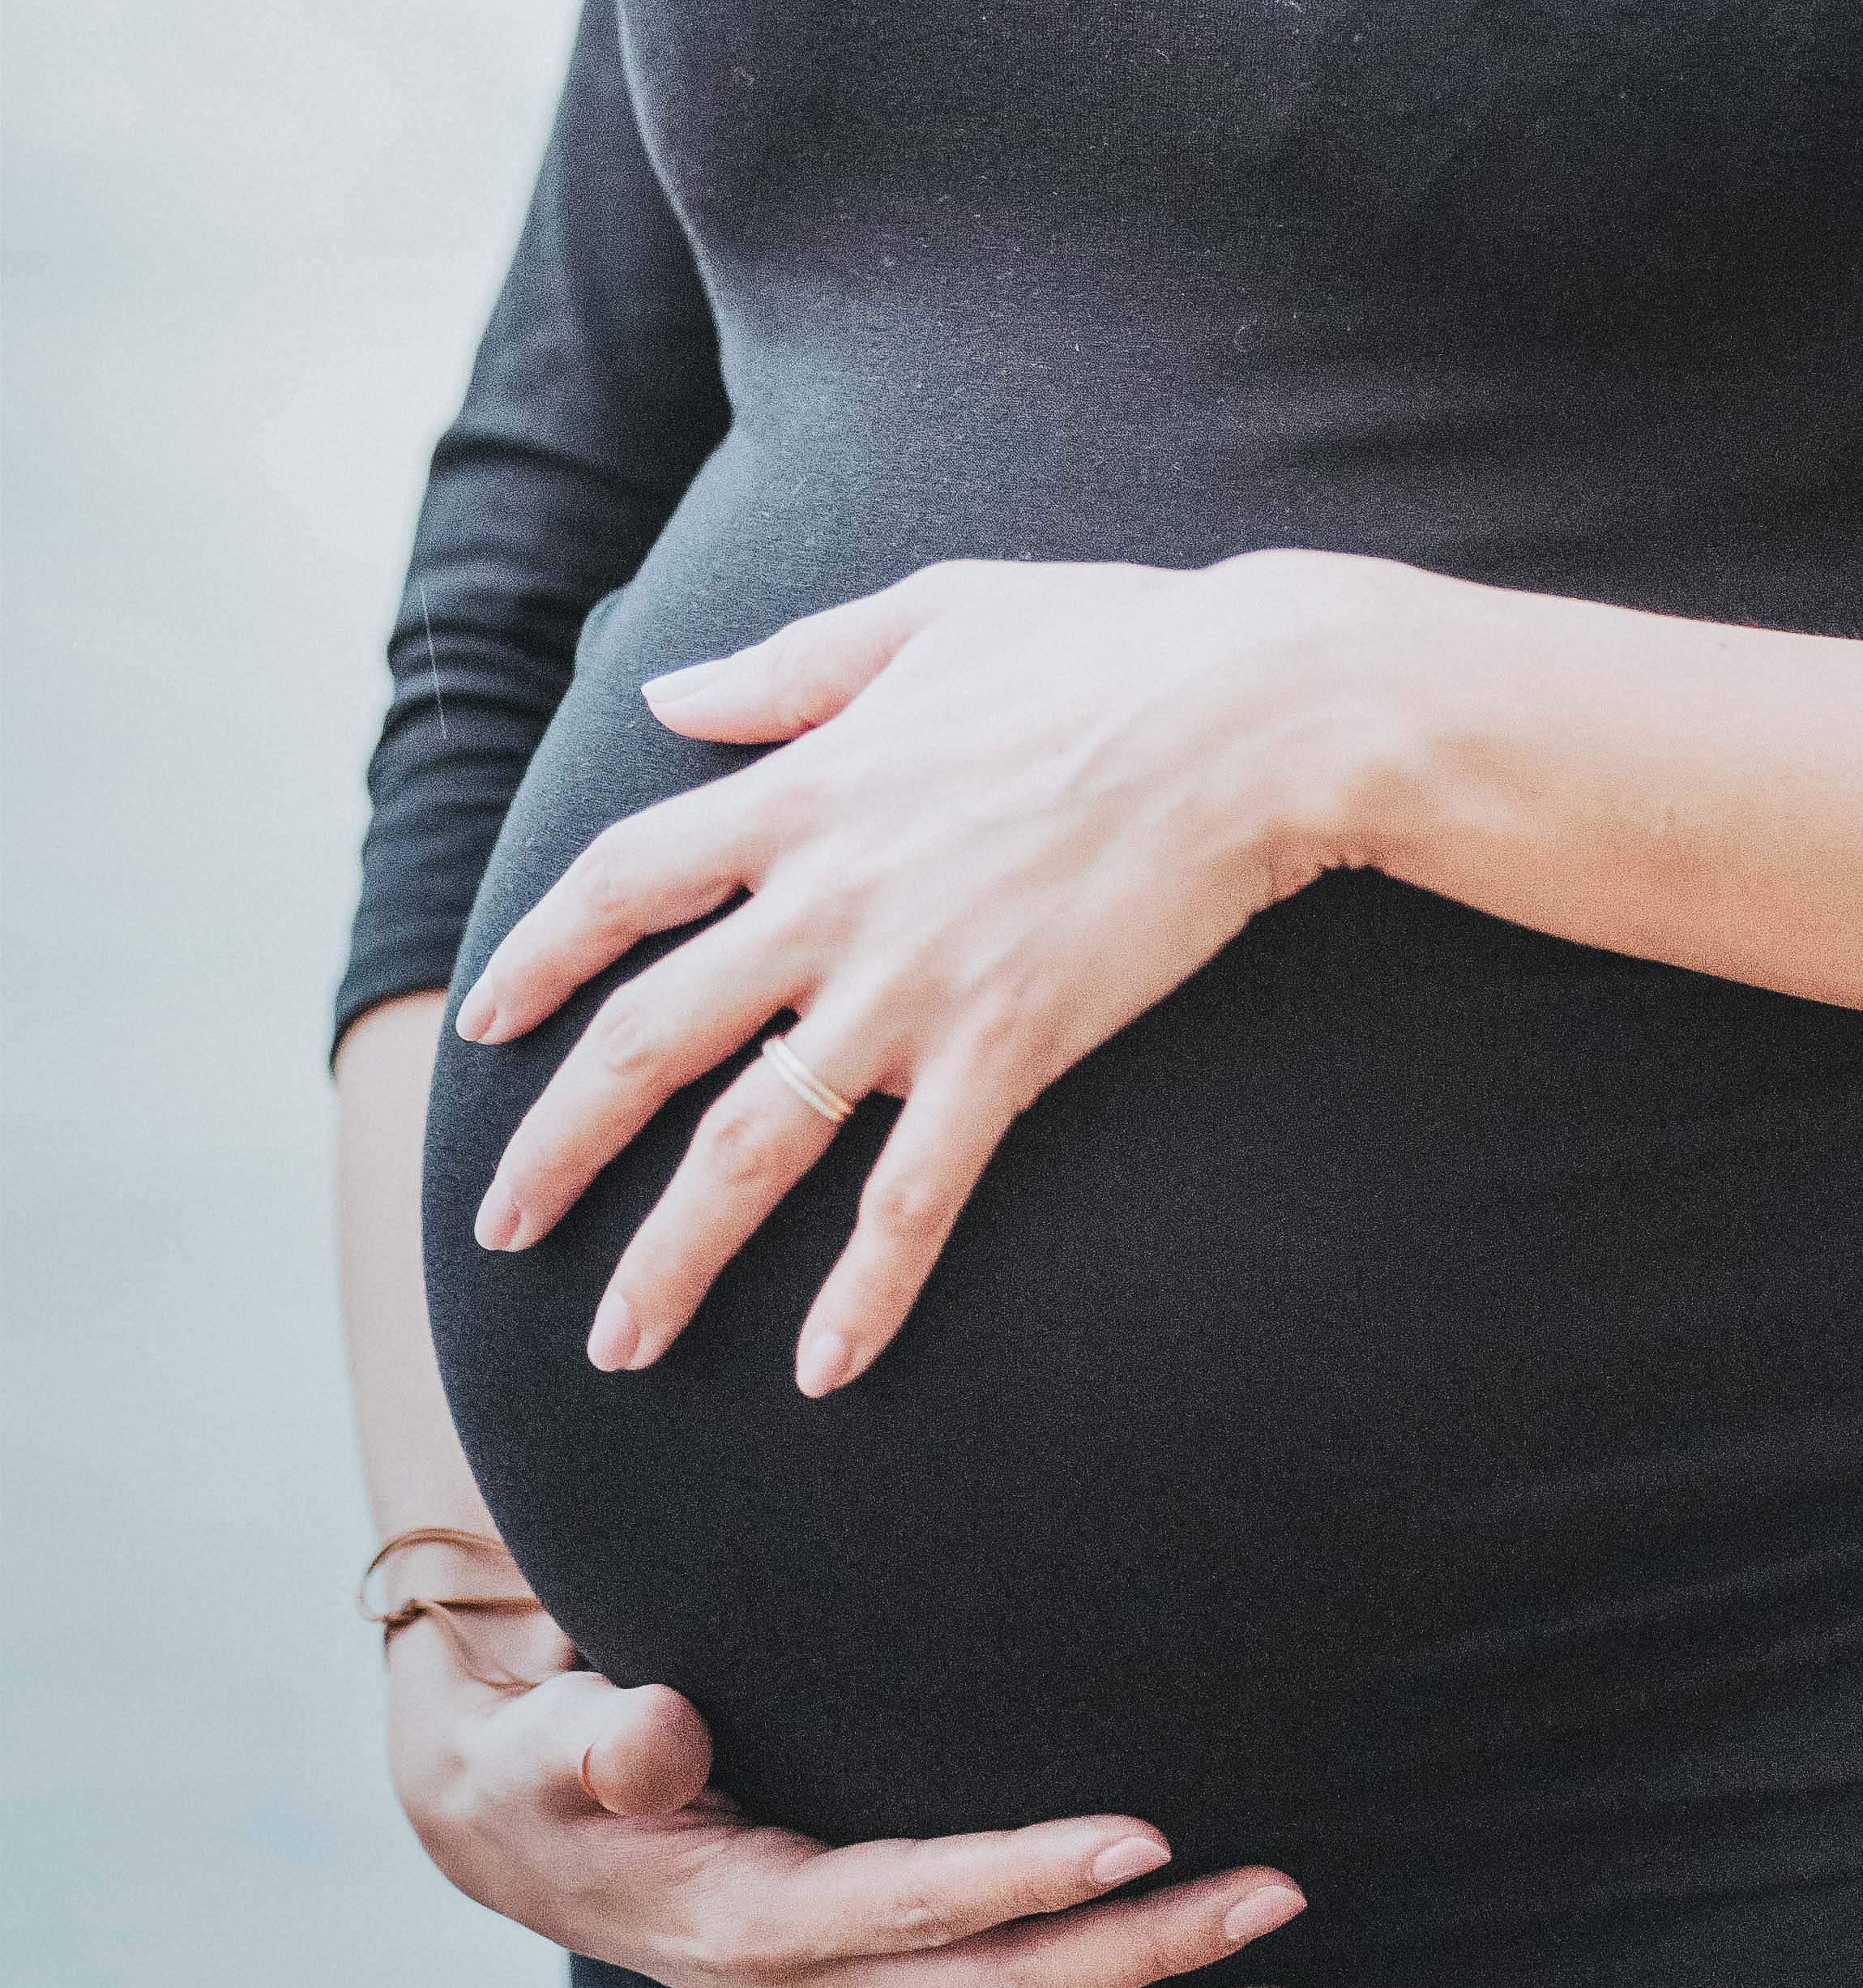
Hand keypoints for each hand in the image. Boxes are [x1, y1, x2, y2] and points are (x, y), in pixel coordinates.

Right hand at [383, 1608, 1316, 1987]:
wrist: (538, 1851)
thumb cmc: (557, 1773)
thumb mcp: (553, 1742)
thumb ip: (606, 1739)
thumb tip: (656, 1730)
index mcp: (755, 1918)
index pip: (915, 1902)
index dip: (1026, 1874)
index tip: (1142, 1838)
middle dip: (1153, 1948)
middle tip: (1279, 1893)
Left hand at [455, 550, 1398, 1392]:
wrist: (1252, 711)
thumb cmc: (1107, 642)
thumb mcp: (928, 615)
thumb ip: (788, 668)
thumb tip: (667, 697)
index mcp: (802, 792)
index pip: (619, 884)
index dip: (538, 957)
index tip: (485, 1023)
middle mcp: (827, 901)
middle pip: (645, 1042)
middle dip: (554, 1147)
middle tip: (495, 1229)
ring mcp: (910, 987)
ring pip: (746, 1147)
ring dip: (667, 1257)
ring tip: (616, 1346)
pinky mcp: (1006, 1048)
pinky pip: (912, 1197)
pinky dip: (864, 1289)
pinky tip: (823, 1372)